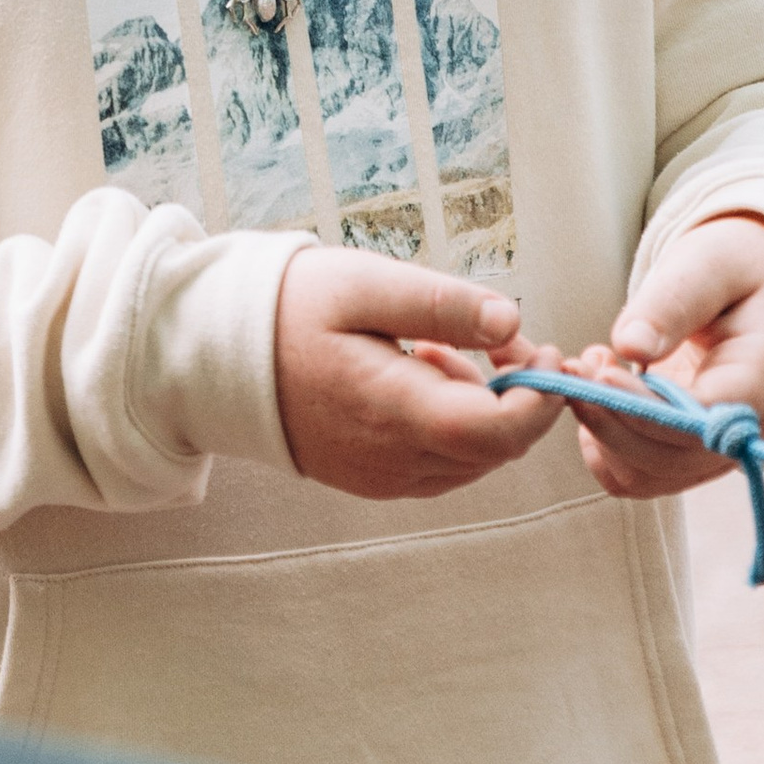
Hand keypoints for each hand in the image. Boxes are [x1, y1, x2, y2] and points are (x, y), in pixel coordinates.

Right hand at [274, 247, 569, 498]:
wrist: (219, 354)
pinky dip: (451, 425)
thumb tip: (511, 320)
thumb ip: (442, 305)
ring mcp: (381, 478)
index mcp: (394, 412)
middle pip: (494, 449)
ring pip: (471, 460)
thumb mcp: (366, 284)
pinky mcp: (372, 479)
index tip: (543, 349)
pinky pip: (439, 465)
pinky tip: (416, 376)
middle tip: (492, 334)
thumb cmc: (291, 309)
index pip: (499, 432)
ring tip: (434, 348)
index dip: (540, 398)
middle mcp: (392, 461)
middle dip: (514, 395)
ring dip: (480, 408)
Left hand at [565, 213, 763, 504]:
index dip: (646, 406)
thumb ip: (675, 300)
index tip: (602, 371)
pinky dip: (602, 441)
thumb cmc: (737, 270)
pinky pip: (635, 473)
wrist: (759, 291)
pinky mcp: (685, 453)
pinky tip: (597, 390)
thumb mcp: (712, 264)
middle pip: (668, 457)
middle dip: (610, 417)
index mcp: (762, 377)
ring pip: (644, 474)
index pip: (703, 417)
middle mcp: (742, 428)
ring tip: (585, 367)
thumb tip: (631, 345)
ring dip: (600, 430)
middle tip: (573, 366)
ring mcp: (714, 449)